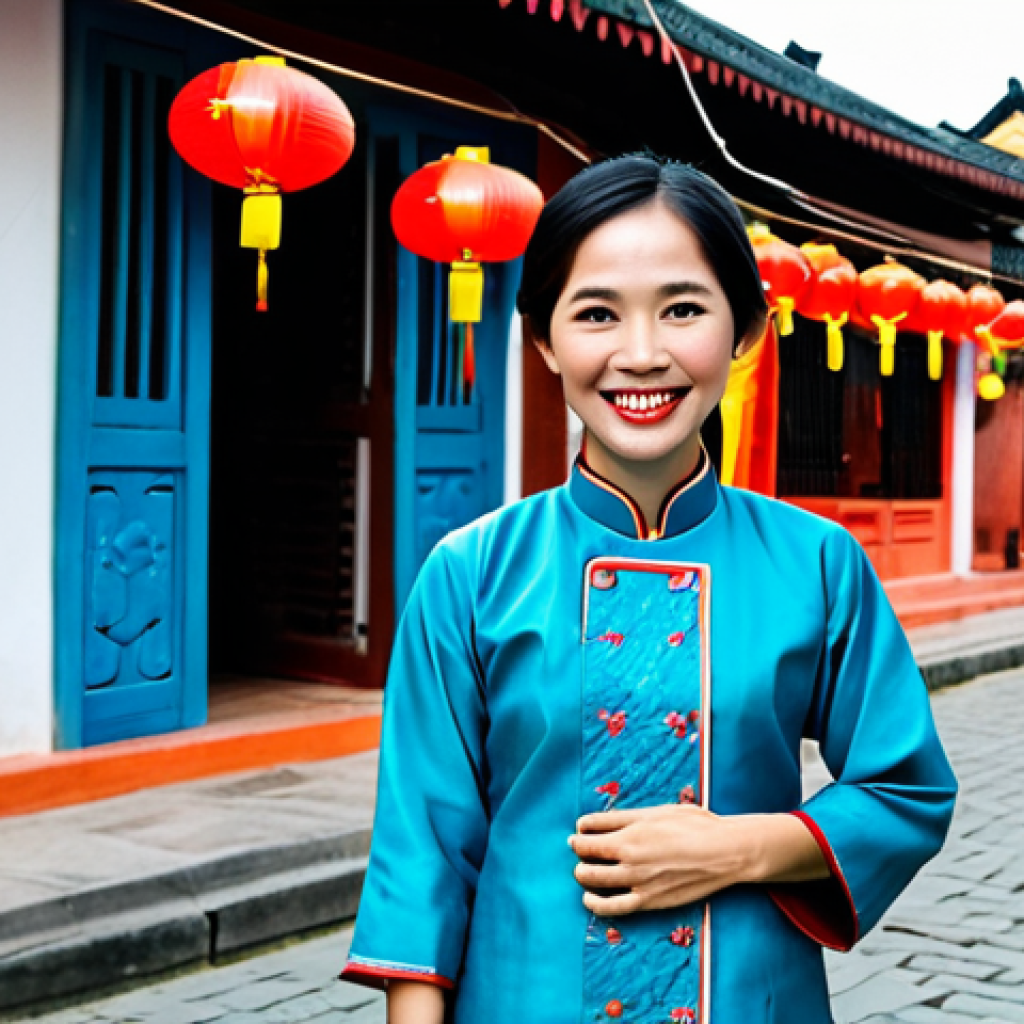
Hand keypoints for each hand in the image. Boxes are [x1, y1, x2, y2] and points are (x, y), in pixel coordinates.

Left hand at [568, 805, 829, 915]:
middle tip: (579, 848)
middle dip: (578, 851)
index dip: (580, 830)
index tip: (580, 830)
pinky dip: (596, 904)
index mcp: (631, 830)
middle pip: (586, 854)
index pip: (589, 830)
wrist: (724, 853)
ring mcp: (637, 880)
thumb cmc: (694, 825)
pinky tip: (590, 899)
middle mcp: (629, 855)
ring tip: (582, 872)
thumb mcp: (656, 811)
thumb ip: (624, 817)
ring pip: (593, 880)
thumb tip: (597, 821)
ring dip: (582, 874)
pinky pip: (613, 907)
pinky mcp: (649, 901)